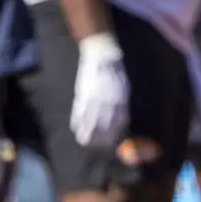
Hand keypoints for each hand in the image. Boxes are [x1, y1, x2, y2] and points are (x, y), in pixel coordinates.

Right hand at [70, 33, 129, 147]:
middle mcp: (107, 100)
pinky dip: (77, 122)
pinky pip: (78, 112)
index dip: (114, 133)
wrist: (102, 56)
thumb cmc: (115, 73)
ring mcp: (93, 98)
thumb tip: (121, 121)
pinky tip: (76, 129)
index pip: (118, 122)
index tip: (111, 142)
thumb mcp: (124, 89)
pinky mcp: (82, 94)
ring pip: (89, 121)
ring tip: (85, 141)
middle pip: (103, 124)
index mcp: (120, 99)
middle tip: (98, 145)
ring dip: (87, 133)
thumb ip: (122, 105)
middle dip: (101, 137)